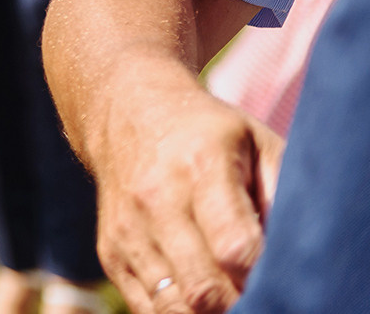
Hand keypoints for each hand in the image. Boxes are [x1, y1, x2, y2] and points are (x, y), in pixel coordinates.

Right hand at [91, 78, 281, 312]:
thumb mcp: (256, 143)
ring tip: (232, 300)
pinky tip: (201, 298)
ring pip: (173, 307)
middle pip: (203, 288)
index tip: (281, 280)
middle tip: (263, 299)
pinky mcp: (111, 253)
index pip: (235, 248)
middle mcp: (156, 200)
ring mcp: (128, 231)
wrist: (124, 114)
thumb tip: (298, 254)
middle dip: (241, 307)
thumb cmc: (207, 134)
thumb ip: (283, 194)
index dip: (263, 278)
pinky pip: (147, 310)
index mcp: (200, 166)